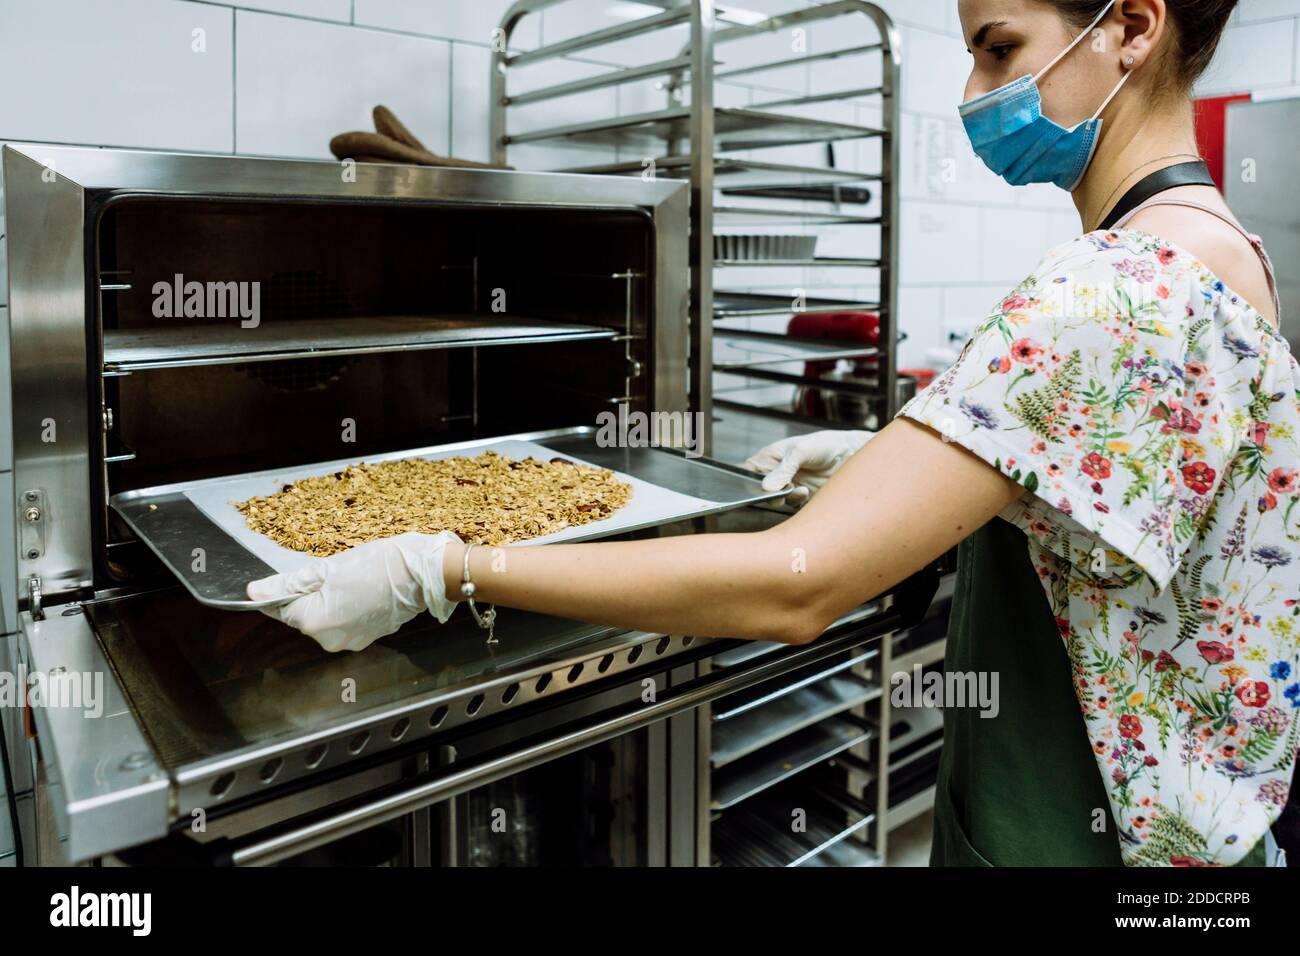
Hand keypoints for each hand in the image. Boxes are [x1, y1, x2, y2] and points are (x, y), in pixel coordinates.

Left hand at [246, 531, 462, 651]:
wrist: (422, 574)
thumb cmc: (378, 565)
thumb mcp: (327, 568)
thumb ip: (288, 583)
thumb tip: (255, 592)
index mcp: (314, 622)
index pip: (281, 608)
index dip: (287, 589)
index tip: (303, 576)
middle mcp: (329, 640)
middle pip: (303, 616)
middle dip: (311, 596)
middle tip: (333, 574)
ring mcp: (349, 643)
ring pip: (325, 620)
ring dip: (329, 603)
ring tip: (351, 581)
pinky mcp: (366, 639)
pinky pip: (344, 624)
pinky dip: (347, 610)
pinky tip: (363, 592)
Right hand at [744, 430, 873, 504]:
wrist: (851, 455)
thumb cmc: (825, 444)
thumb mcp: (801, 451)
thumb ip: (784, 469)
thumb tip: (766, 487)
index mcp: (770, 457)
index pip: (748, 472)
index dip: (748, 482)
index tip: (759, 487)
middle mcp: (776, 473)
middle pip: (760, 491)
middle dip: (770, 494)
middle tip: (784, 490)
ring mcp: (788, 486)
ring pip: (776, 501)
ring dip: (788, 498)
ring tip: (802, 489)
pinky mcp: (801, 497)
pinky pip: (792, 506)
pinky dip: (798, 502)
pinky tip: (808, 492)